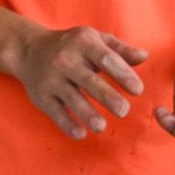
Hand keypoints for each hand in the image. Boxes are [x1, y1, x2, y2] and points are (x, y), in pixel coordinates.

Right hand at [9, 27, 148, 140]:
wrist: (30, 50)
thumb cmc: (73, 45)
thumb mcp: (95, 39)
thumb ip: (121, 50)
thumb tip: (145, 56)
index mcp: (83, 43)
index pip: (106, 59)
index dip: (123, 74)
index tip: (138, 90)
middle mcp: (66, 60)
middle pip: (89, 81)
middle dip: (107, 97)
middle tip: (124, 111)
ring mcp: (51, 79)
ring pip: (71, 99)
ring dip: (87, 114)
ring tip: (102, 127)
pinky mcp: (41, 96)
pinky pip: (55, 112)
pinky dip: (67, 124)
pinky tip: (81, 134)